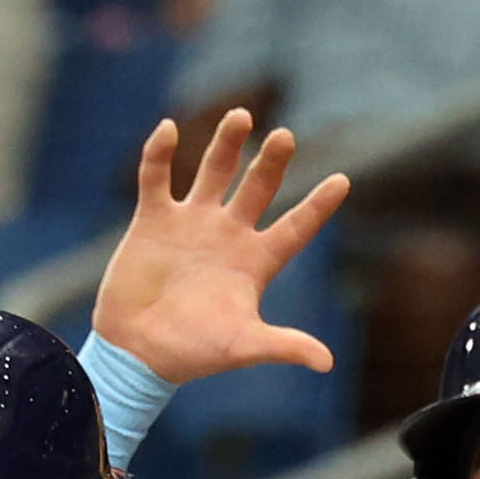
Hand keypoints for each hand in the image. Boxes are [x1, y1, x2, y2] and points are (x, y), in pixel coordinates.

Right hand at [91, 109, 351, 386]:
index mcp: (254, 262)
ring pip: (214, 170)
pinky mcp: (153, 220)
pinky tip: (168, 129)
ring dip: (227, 143)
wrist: (136, 354)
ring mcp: (191, 223)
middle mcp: (227, 236)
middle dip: (271, 162)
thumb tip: (328, 364)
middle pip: (257, 187)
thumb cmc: (192, 353)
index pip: (295, 228)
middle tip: (286, 137)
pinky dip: (159, 153)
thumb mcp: (242, 347)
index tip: (343, 181)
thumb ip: (283, 345)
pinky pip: (157, 176)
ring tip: (242, 115)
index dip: (318, 207)